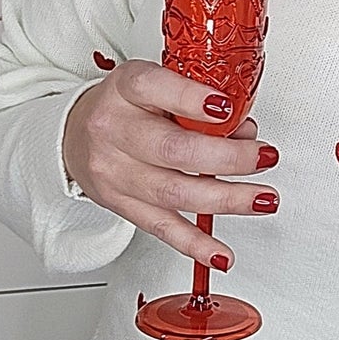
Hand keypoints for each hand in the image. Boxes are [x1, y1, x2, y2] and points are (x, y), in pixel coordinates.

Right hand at [60, 59, 280, 268]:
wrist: (75, 134)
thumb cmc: (125, 106)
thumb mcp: (156, 85)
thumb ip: (197, 102)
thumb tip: (244, 130)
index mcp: (125, 88)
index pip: (154, 88)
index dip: (192, 100)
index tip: (228, 108)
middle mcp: (114, 130)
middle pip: (173, 150)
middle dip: (228, 158)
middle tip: (264, 157)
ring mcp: (115, 172)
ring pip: (174, 193)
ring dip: (227, 199)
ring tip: (263, 198)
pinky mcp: (121, 205)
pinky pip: (162, 228)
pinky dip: (195, 244)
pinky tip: (221, 254)